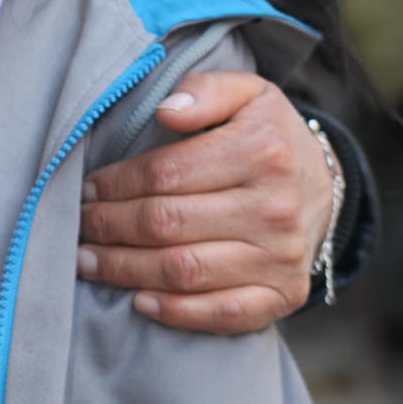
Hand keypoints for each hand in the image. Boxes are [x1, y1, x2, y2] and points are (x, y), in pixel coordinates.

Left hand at [78, 72, 335, 334]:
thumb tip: (166, 111)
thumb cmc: (269, 137)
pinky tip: (140, 301)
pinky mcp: (285, 294)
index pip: (165, 173)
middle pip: (167, 224)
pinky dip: (178, 313)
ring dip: (125, 270)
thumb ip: (205, 91)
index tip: (87, 189)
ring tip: (87, 261)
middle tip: (77, 227)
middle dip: (109, 227)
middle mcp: (274, 208)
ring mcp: (281, 256)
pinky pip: (224, 313)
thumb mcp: (247, 94)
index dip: (116, 184)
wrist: (325, 185)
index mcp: (261, 151)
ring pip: (184, 270)